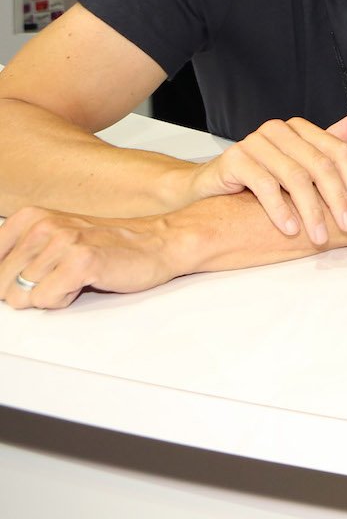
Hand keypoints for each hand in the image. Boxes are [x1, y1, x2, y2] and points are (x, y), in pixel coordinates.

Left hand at [0, 208, 178, 309]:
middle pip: (1, 286)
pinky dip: (65, 299)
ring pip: (21, 297)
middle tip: (61, 276)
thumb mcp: (54, 240)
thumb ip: (18, 257)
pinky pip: (46, 300)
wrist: (159, 243)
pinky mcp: (80, 262)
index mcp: (30, 218)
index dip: (10, 280)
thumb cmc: (110, 245)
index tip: (36, 275)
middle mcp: (42, 226)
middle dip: (30, 291)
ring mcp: (61, 242)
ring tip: (76, 277)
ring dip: (51, 295)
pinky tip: (85, 282)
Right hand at [180, 110, 346, 243]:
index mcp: (298, 128)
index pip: (337, 149)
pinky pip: (265, 186)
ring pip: (295, 178)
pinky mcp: (234, 159)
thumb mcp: (299, 163)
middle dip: (337, 199)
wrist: (209, 187)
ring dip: (311, 211)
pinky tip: (291, 230)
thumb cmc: (259, 177)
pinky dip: (281, 211)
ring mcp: (254, 142)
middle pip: (319, 165)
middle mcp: (278, 130)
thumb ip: (331, 142)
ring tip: (320, 236)